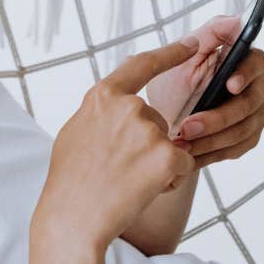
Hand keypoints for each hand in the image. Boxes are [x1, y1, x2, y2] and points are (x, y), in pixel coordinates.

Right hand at [35, 37, 199, 252]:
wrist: (72, 220)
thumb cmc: (70, 181)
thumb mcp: (77, 130)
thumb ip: (103, 109)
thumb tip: (121, 93)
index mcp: (103, 96)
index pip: (143, 65)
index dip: (170, 54)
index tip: (192, 44)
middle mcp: (128, 106)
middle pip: (157, 120)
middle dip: (148, 145)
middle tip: (118, 170)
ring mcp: (148, 130)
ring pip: (170, 144)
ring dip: (158, 164)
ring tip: (126, 182)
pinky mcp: (167, 155)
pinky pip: (183, 164)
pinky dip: (169, 180)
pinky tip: (142, 190)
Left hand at [147, 16, 263, 168]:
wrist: (162, 127)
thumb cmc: (172, 87)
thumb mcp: (182, 58)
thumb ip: (208, 36)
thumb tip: (236, 20)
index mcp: (238, 60)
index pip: (256, 60)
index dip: (247, 72)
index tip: (229, 85)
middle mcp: (253, 84)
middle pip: (254, 99)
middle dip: (221, 116)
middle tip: (188, 126)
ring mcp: (254, 112)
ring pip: (246, 127)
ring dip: (213, 138)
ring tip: (183, 142)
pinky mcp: (248, 136)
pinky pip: (240, 147)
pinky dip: (214, 152)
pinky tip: (193, 154)